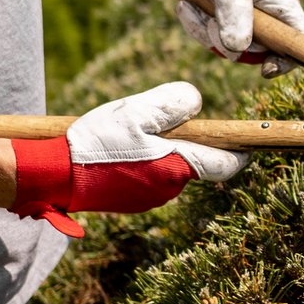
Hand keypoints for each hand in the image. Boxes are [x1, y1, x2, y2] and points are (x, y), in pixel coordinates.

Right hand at [10, 82, 247, 237]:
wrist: (55, 175)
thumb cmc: (96, 142)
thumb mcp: (136, 111)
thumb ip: (172, 104)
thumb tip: (196, 103)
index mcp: (177, 168)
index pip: (226, 165)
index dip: (240, 151)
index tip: (248, 139)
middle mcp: (169, 190)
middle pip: (195, 161)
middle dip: (188, 140)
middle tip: (161, 120)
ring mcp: (149, 199)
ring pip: (171, 168)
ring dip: (163, 149)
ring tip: (131, 132)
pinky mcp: (132, 201)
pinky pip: (151, 176)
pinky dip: (146, 161)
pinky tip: (120, 148)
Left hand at [163, 0, 303, 76]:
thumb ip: (235, 11)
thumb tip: (238, 48)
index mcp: (279, 0)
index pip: (300, 37)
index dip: (289, 58)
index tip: (266, 69)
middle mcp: (267, 15)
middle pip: (258, 50)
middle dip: (228, 40)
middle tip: (209, 20)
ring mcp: (245, 21)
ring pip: (231, 47)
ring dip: (206, 31)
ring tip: (191, 6)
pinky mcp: (225, 23)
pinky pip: (213, 40)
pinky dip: (196, 26)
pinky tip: (187, 7)